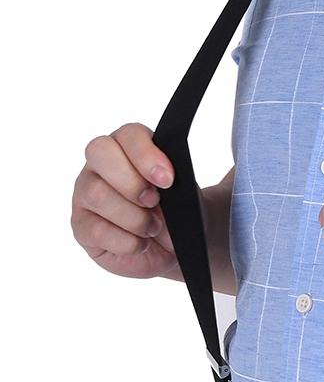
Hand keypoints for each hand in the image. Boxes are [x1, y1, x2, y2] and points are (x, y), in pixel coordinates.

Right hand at [71, 121, 197, 278]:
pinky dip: (127, 242)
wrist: (173, 247)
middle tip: (154, 201)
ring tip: (152, 227)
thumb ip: (175, 180)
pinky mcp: (81, 226)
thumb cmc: (175, 213)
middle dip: (132, 181)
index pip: (128, 134)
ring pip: (97, 194)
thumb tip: (163, 178)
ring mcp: (85, 194)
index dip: (146, 155)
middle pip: (100, 152)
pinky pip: (96, 230)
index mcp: (129, 147)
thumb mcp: (184, 194)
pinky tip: (140, 243)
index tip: (167, 179)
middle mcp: (100, 165)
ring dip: (134, 217)